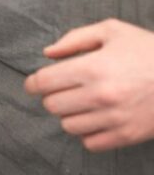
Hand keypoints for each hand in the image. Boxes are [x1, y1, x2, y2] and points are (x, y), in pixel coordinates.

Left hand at [25, 19, 153, 151]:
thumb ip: (76, 39)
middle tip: (65, 90)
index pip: (43, 83)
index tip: (35, 84)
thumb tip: (48, 54)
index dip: (33, 83)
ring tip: (84, 103)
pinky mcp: (127, 136)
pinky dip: (89, 133)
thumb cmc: (150, 51)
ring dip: (71, 115)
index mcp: (93, 68)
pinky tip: (97, 119)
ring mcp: (114, 118)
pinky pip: (90, 143)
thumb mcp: (113, 31)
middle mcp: (100, 95)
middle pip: (52, 106)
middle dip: (53, 97)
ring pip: (68, 126)